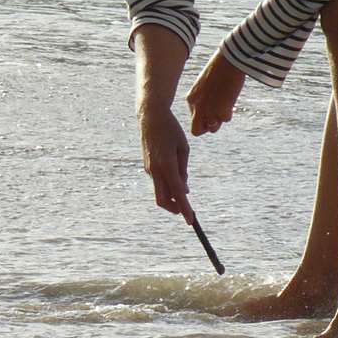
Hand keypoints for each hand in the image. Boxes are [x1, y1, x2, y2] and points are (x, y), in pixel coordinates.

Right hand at [138, 106, 193, 221]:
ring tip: (184, 193)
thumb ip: (183, 170)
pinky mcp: (148, 167)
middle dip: (174, 209)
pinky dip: (167, 185)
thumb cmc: (171, 130)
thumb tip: (183, 190)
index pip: (177, 193)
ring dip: (171, 197)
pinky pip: (159, 181)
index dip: (184, 208)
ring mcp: (150, 169)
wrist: (150, 117)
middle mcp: (156, 170)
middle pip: (163, 200)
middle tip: (187, 212)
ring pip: (160, 192)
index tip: (190, 220)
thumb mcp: (183, 149)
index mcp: (167, 165)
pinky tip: (176, 178)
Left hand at [186, 48, 244, 135]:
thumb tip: (211, 113)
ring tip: (225, 103)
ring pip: (213, 128)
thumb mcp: (204, 86)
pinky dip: (230, 112)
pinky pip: (226, 119)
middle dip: (207, 127)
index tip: (211, 111)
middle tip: (217, 115)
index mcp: (191, 99)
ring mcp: (209, 110)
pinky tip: (230, 100)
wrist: (227, 61)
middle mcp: (197, 107)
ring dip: (220, 119)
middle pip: (197, 130)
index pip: (192, 120)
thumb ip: (203, 100)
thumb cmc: (218, 69)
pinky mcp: (222, 110)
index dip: (202, 119)